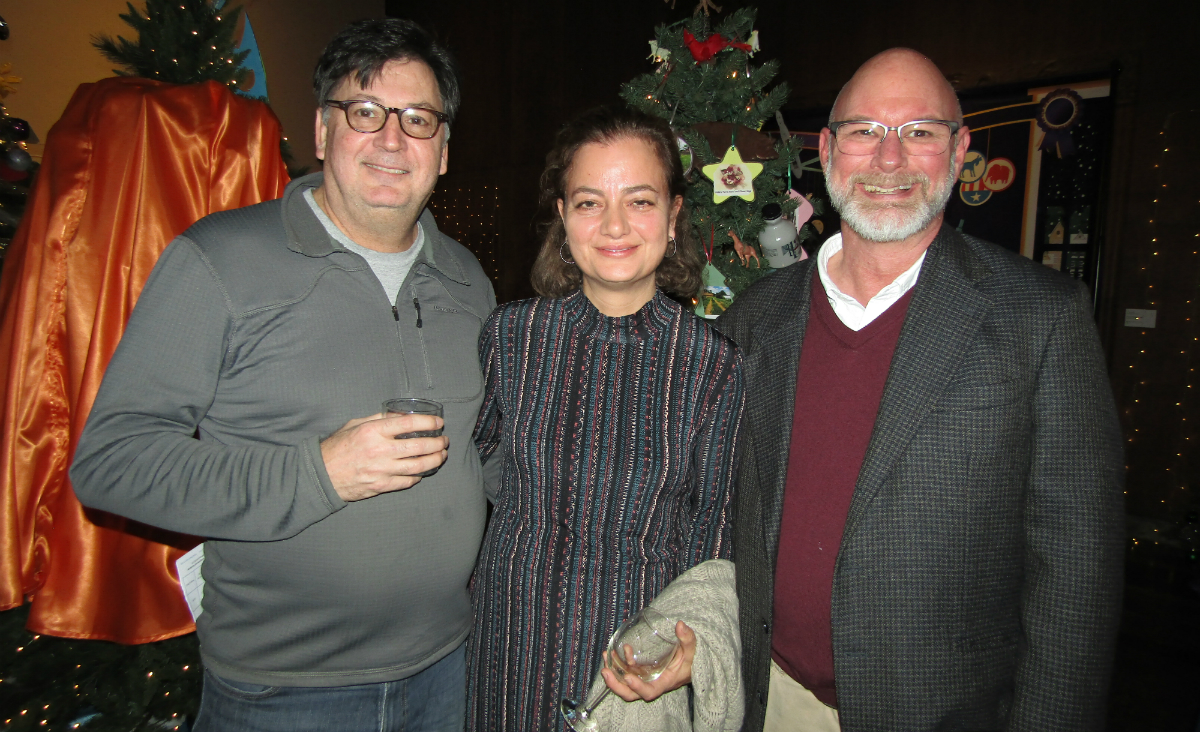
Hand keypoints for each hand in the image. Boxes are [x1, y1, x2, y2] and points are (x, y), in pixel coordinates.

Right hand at [320, 413, 447, 501]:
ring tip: (441, 455)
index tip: (439, 422)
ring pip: (417, 466)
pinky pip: (406, 482)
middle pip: (419, 446)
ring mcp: (381, 470)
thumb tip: (400, 415)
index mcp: (373, 431)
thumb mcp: (355, 424)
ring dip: (434, 460)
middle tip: (444, 440)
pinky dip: (418, 476)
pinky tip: (423, 471)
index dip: (428, 422)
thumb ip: (378, 419)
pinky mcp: (380, 486)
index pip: (409, 423)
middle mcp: (379, 450)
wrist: (321, 474)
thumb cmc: (337, 446)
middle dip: (437, 443)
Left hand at [600, 620, 694, 701]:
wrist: (690, 663)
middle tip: (605, 671)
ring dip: (613, 674)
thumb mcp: (691, 650)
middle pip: (631, 694)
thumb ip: (688, 638)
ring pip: (625, 684)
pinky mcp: (640, 672)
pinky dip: (617, 665)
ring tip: (606, 656)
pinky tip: (610, 653)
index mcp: (663, 682)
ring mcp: (644, 679)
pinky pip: (626, 672)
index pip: (649, 692)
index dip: (638, 688)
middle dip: (616, 686)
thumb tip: (680, 625)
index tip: (628, 677)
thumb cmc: (691, 660)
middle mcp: (651, 683)